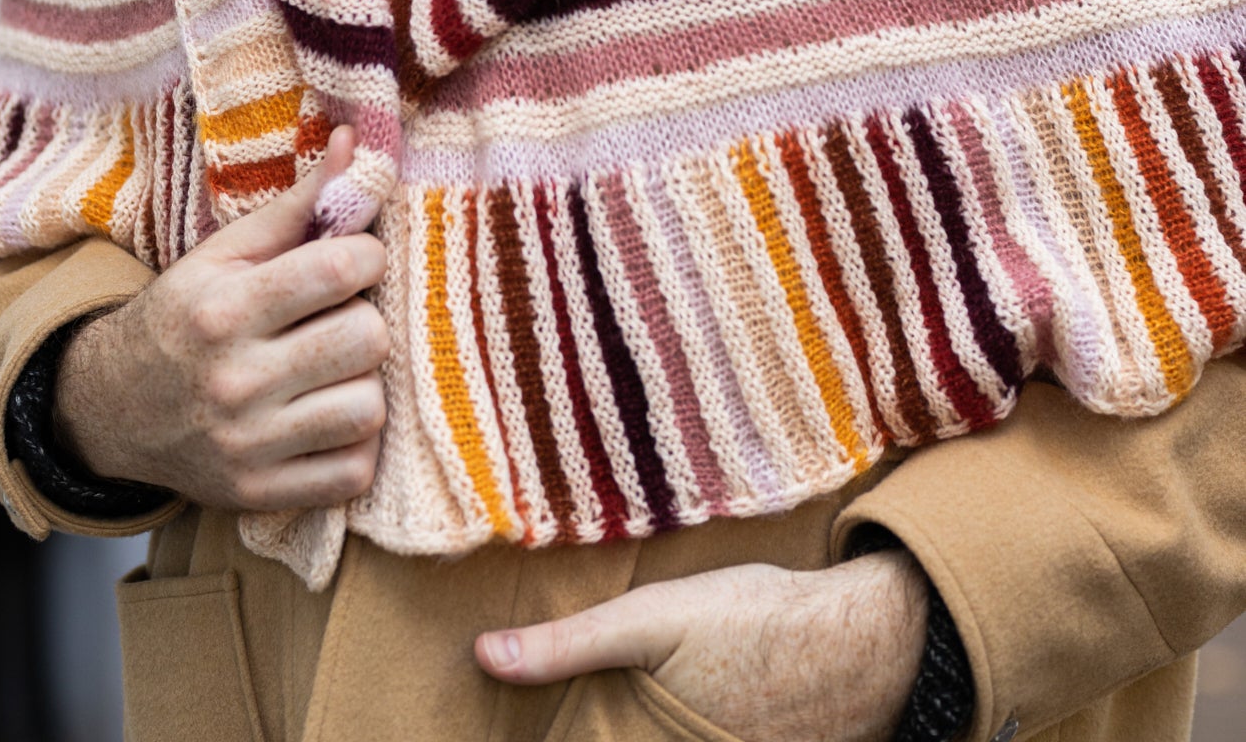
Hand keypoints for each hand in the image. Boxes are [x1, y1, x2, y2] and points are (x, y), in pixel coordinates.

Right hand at [53, 126, 389, 510]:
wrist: (110, 409)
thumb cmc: (185, 316)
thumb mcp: (225, 253)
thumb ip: (299, 203)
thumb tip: (362, 143)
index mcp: (224, 309)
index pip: (340, 267)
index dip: (367, 255)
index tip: (353, 260)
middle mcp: (234, 380)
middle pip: (368, 338)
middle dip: (366, 319)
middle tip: (339, 318)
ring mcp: (247, 445)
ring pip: (370, 408)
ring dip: (363, 383)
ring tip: (334, 370)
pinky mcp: (260, 495)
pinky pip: (355, 472)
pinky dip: (355, 444)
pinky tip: (329, 417)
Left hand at [476, 552, 927, 741]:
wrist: (862, 642)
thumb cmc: (754, 622)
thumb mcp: (656, 617)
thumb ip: (571, 644)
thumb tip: (485, 656)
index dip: (563, 738)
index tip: (513, 734)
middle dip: (596, 732)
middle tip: (588, 712)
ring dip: (636, 735)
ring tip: (638, 712)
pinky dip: (681, 735)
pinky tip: (674, 718)